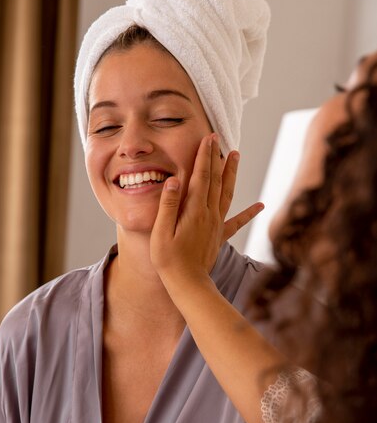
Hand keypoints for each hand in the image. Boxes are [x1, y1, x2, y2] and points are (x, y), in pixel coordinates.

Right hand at [150, 133, 263, 285]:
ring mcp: (217, 225)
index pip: (200, 177)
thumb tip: (175, 180)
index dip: (204, 156)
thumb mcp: (161, 232)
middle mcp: (209, 214)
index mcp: (194, 211)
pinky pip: (237, 222)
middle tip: (219, 139)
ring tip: (236, 156)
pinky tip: (260, 205)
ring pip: (227, 193)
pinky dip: (250, 212)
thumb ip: (168, 205)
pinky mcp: (220, 236)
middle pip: (215, 180)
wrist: (188, 284)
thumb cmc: (169, 260)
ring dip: (231, 173)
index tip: (208, 139)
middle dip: (217, 157)